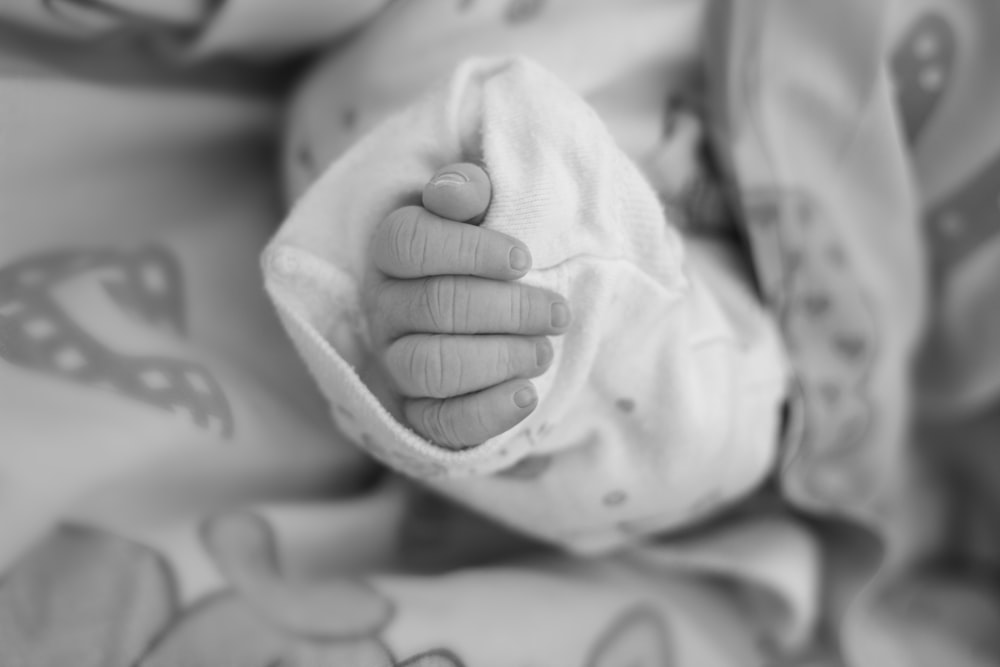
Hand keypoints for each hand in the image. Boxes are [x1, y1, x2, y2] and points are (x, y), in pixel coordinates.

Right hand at [364, 163, 570, 448]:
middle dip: (507, 309)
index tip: (523, 259)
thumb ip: (467, 190)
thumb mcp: (479, 211)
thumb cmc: (485, 253)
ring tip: (543, 350)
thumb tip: (459, 194)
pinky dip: (487, 412)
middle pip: (434, 306)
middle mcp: (385, 309)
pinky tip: (526, 393)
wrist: (488, 314)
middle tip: (556, 311)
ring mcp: (396, 363)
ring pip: (431, 366)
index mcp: (393, 252)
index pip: (411, 243)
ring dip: (499, 358)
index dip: (470, 251)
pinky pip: (441, 423)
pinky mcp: (417, 412)